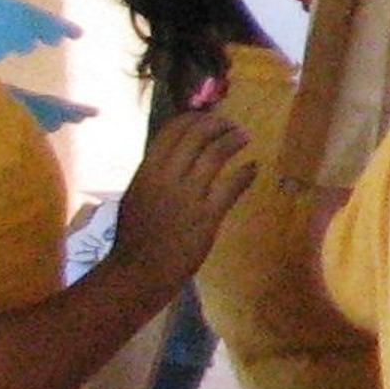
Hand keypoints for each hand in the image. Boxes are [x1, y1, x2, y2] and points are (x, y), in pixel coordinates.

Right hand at [112, 110, 255, 290]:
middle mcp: (167, 177)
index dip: (195, 118)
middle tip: (232, 126)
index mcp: (147, 170)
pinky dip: (245, 172)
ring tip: (245, 137)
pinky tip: (253, 167)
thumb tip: (176, 152)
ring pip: (216, 154)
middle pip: (197, 135)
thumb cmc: (136, 235)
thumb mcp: (137, 194)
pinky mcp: (207, 216)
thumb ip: (155, 172)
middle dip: (219, 125)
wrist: (140, 270)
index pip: (172, 129)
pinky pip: (231, 186)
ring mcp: (188, 196)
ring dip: (234, 140)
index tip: (209, 118)